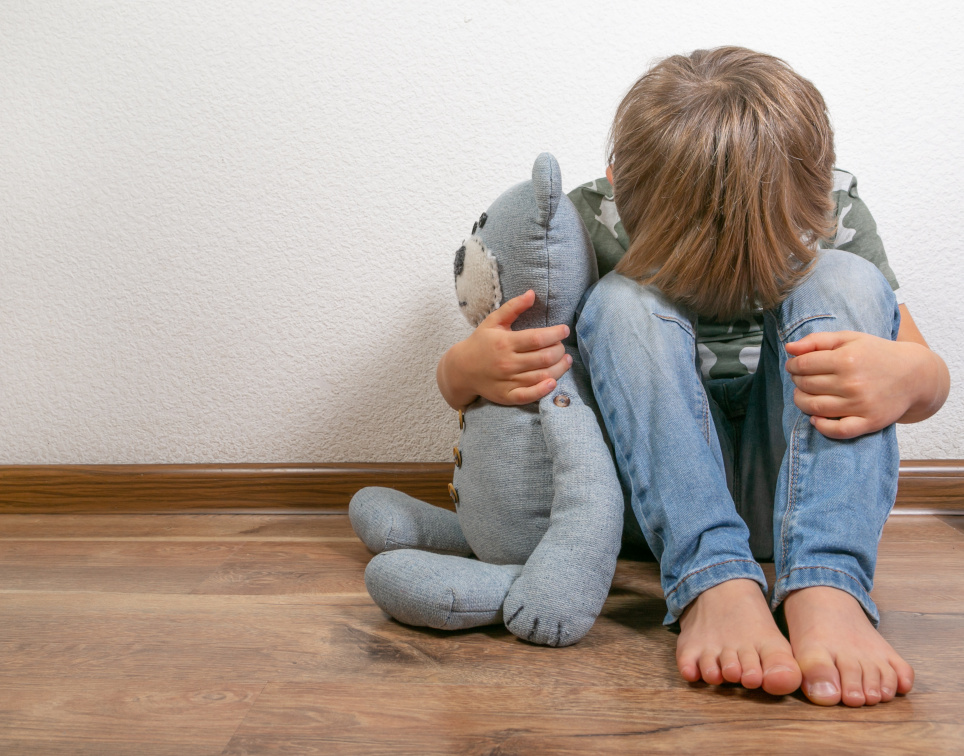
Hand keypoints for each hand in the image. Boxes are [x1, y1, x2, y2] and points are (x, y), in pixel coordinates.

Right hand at [437, 290, 571, 408]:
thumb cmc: (480, 343)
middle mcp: (507, 362)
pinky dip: (543, 390)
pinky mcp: (507, 396)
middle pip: (544, 358)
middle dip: (560, 351)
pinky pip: (529, 396)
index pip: (538, 338)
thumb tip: (532, 294)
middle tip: (562, 346)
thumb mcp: (493, 321)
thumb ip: (513, 307)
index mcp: (505, 342)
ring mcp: (507, 381)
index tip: (564, 330)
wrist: (461, 370)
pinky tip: (553, 382)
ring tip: (565, 360)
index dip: (556, 334)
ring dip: (559, 368)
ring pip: (542, 376)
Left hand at [784, 331, 929, 438]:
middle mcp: (852, 383)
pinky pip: (837, 431)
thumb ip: (817, 340)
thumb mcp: (849, 338)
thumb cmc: (876, 354)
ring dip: (801, 402)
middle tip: (800, 379)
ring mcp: (861, 405)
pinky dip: (821, 427)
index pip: (803, 365)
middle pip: (806, 386)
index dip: (793, 366)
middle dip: (797, 381)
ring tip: (804, 395)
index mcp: (846, 359)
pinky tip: (815, 419)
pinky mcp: (869, 422)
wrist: (915, 375)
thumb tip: (789, 349)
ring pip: (815, 408)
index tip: (794, 366)